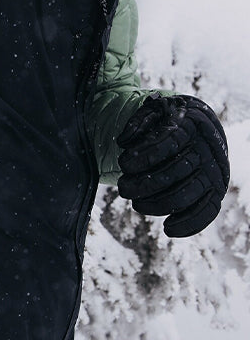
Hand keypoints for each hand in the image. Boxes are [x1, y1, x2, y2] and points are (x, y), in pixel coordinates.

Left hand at [117, 94, 229, 237]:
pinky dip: (190, 224)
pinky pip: (208, 211)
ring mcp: (214, 172)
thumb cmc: (169, 120)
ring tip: (136, 205)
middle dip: (144, 184)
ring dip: (159, 204)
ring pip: (189, 194)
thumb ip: (138, 122)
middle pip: (177, 171)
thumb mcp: (154, 110)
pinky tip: (168, 229)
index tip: (123, 164)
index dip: (144, 156)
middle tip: (123, 189)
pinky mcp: (216, 190)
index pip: (169, 142)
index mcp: (192, 124)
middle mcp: (208, 149)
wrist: (200, 126)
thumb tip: (124, 141)